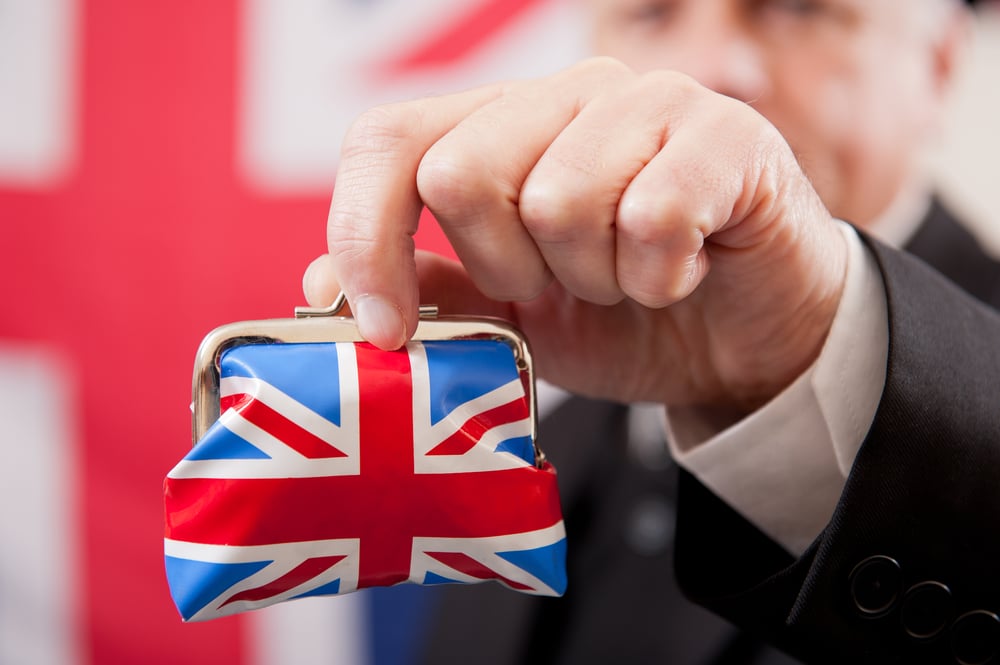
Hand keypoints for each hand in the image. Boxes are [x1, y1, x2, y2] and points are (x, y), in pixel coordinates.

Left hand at [303, 57, 846, 411]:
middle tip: (563, 288)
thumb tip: (318, 285)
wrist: (743, 340)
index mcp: (496, 128)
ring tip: (625, 280)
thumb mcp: (507, 319)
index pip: (388, 141)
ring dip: (590, 278)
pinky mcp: (725, 136)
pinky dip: (658, 275)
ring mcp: (646, 105)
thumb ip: (426, 292)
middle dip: (506, 269)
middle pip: (464, 174)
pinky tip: (679, 272)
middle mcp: (562, 96)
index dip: (367, 236)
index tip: (385, 330)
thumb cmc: (623, 319)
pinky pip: (653, 214)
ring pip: (558, 200)